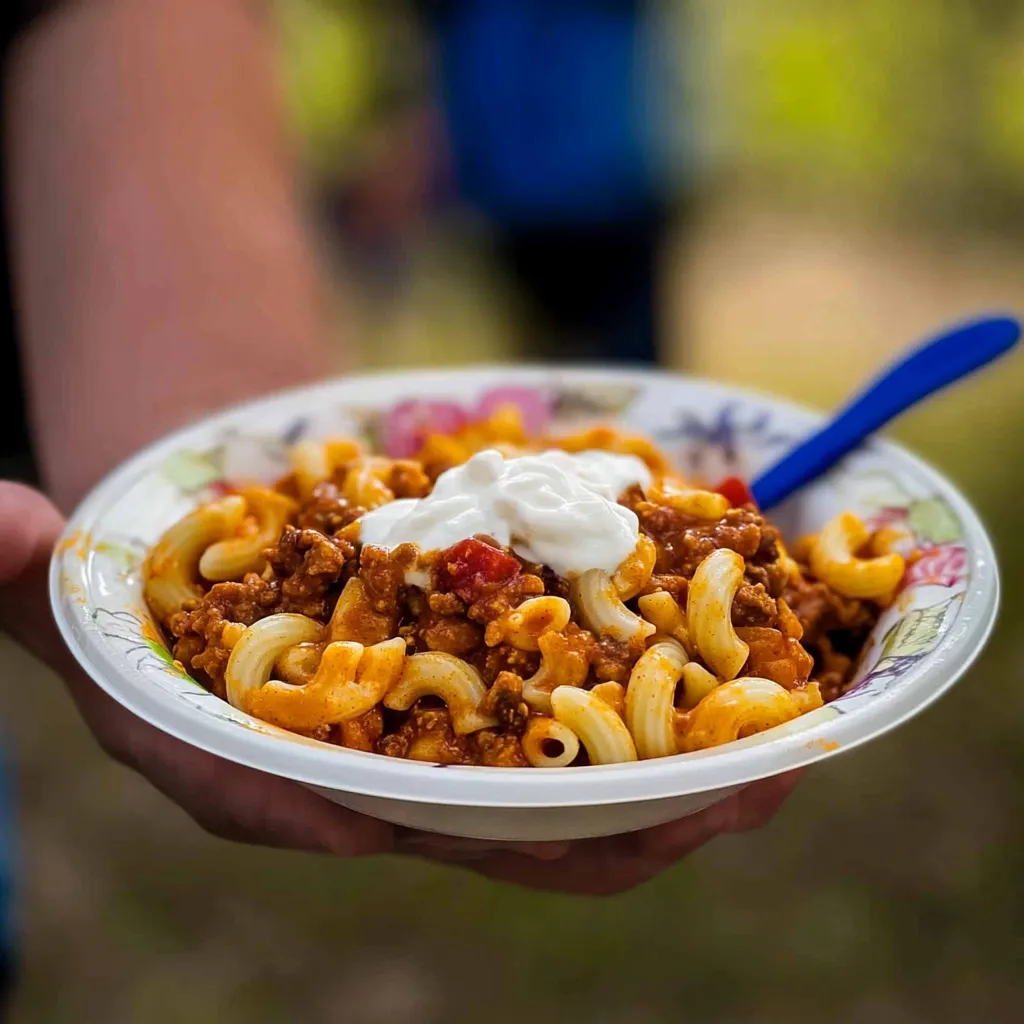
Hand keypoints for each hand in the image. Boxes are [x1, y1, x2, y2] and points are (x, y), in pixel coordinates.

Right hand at [0, 480, 802, 894]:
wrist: (205, 552)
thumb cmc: (132, 583)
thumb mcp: (58, 580)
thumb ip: (11, 567)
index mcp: (249, 774)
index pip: (326, 817)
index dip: (430, 822)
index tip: (550, 813)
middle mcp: (355, 784)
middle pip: (487, 828)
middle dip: (608, 828)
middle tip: (737, 797)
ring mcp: (428, 751)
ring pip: (561, 795)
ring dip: (669, 785)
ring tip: (784, 755)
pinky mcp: (477, 708)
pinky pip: (579, 730)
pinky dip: (657, 719)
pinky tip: (740, 691)